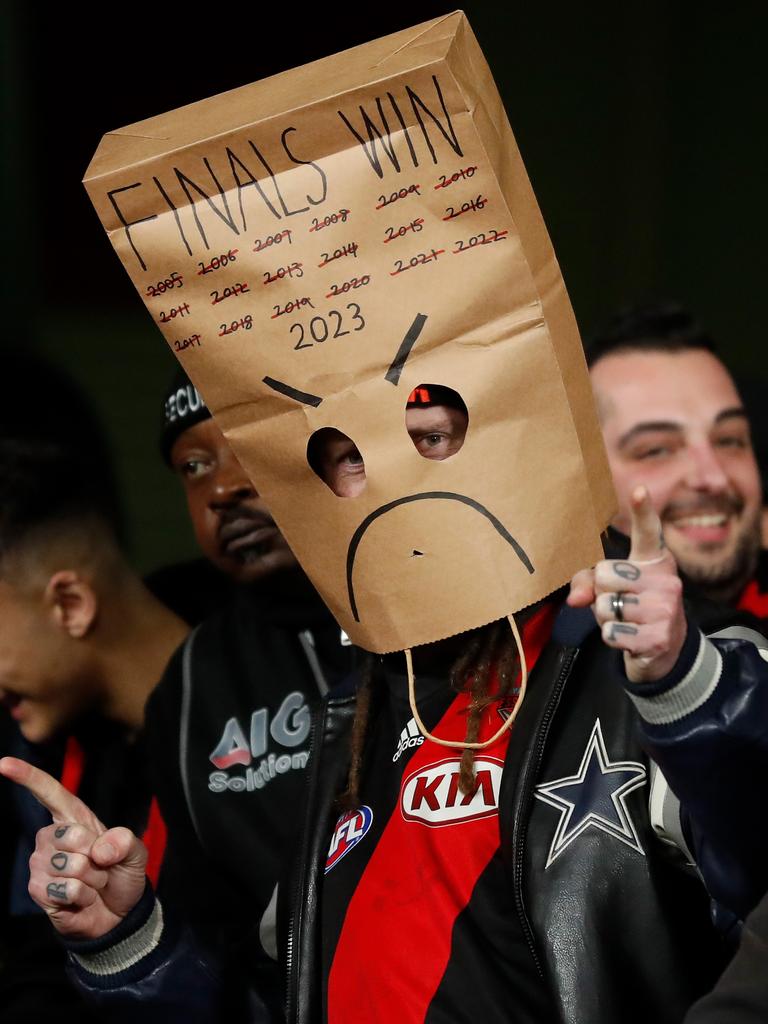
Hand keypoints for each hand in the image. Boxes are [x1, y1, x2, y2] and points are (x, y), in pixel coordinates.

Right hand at [0, 756, 147, 938]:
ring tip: (92, 883)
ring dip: (92, 879)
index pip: (49, 793)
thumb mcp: (135, 853)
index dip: (27, 776)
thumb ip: (125, 842)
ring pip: (70, 865)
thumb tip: (102, 848)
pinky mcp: (38, 890)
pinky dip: (83, 896)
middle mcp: (51, 837)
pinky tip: (82, 898)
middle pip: (69, 835)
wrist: (118, 913)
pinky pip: (65, 888)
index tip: (4, 764)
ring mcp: (41, 863)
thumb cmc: (121, 875)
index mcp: (74, 819)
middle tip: (101, 866)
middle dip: (96, 855)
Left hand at [567, 485, 686, 682]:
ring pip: (604, 606)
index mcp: (655, 561)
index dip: (642, 511)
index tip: (639, 490)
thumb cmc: (633, 607)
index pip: (648, 532)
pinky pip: (610, 632)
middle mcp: (667, 580)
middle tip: (620, 602)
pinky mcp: (658, 637)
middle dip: (601, 592)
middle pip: (604, 575)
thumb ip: (587, 582)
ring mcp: (665, 609)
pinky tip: (630, 638)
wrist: (665, 650)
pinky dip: (611, 637)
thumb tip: (576, 599)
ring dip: (604, 618)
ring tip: (626, 621)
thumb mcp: (611, 589)